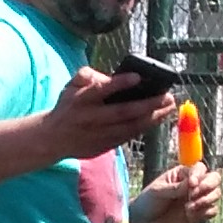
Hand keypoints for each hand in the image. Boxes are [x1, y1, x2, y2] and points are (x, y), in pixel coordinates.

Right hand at [41, 67, 176, 162]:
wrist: (53, 139)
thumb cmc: (68, 107)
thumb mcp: (70, 86)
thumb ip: (85, 75)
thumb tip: (104, 75)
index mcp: (81, 100)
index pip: (100, 90)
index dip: (119, 83)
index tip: (137, 77)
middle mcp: (91, 119)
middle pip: (123, 112)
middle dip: (148, 104)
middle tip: (167, 97)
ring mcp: (99, 135)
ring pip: (130, 127)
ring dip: (153, 118)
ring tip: (168, 108)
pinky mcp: (104, 146)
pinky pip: (128, 136)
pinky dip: (144, 128)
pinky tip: (157, 119)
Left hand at [131, 161, 221, 222]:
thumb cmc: (148, 202)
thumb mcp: (158, 192)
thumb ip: (175, 188)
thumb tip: (191, 184)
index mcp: (183, 174)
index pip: (200, 168)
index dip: (199, 175)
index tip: (191, 184)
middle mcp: (194, 185)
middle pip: (214, 178)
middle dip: (208, 185)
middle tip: (194, 195)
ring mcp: (198, 199)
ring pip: (216, 194)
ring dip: (206, 200)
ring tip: (188, 208)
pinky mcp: (199, 213)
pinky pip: (213, 210)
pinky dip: (205, 212)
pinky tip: (190, 215)